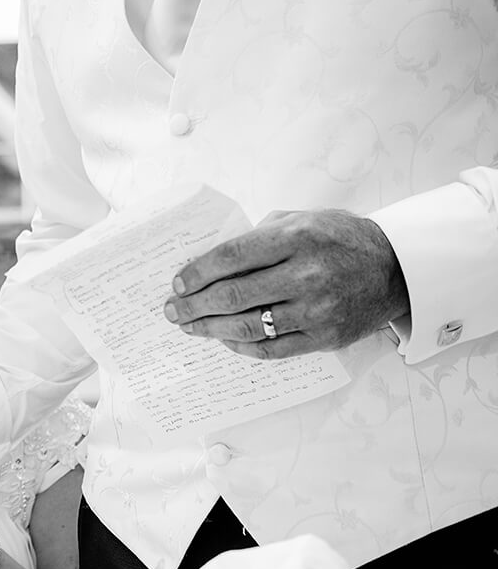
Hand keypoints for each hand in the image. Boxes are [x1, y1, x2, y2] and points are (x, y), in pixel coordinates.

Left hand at [163, 209, 409, 358]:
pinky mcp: (325, 338)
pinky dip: (241, 346)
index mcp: (297, 238)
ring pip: (248, 327)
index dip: (197, 273)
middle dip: (193, 305)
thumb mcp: (302, 219)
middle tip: (172, 310)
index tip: (177, 283)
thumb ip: (259, 234)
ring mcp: (316, 310)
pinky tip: (224, 339)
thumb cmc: (340, 239)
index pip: (231, 257)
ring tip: (190, 327)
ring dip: (210, 329)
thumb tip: (211, 258)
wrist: (396, 268)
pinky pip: (271, 350)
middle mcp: (306, 275)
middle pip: (233, 296)